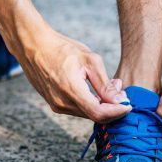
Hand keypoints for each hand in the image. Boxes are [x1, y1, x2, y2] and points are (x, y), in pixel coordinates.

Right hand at [14, 27, 131, 122]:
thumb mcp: (89, 60)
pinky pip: (77, 108)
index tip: (129, 105)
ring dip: (101, 104)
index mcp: (71, 91)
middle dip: (112, 107)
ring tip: (110, 85)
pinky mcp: (53, 103)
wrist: (33, 45)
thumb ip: (105, 84)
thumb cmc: (61, 48)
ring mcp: (56, 105)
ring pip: (86, 113)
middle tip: (121, 90)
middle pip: (94, 116)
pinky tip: (94, 88)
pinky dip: (89, 102)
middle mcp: (62, 103)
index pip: (99, 113)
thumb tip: (120, 100)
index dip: (117, 112)